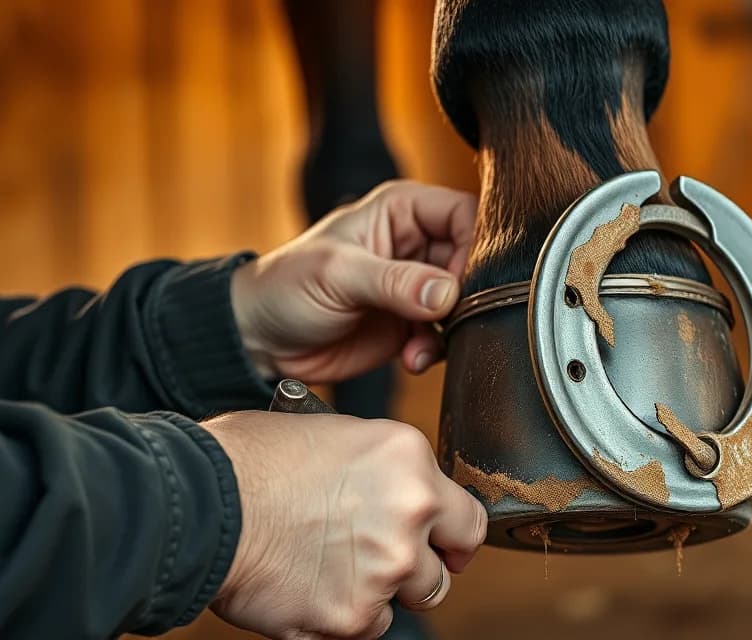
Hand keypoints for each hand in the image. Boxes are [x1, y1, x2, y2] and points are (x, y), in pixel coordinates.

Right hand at [203, 411, 487, 638]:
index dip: (452, 539)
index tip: (444, 548)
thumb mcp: (335, 436)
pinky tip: (305, 590)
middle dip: (414, 572)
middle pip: (441, 572)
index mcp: (409, 461)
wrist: (198, 502)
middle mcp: (410, 513)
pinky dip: (339, 619)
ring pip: (403, 604)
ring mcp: (385, 569)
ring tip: (326, 570)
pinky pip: (362, 630)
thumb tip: (395, 492)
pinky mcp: (350, 616)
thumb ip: (382, 472)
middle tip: (374, 563)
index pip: (468, 520)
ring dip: (375, 596)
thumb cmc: (249, 461)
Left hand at [231, 180, 476, 381]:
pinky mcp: (413, 324)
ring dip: (451, 329)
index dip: (473, 246)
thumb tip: (447, 293)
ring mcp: (417, 286)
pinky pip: (447, 334)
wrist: (260, 340)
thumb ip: (395, 282)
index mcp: (402, 211)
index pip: (464, 213)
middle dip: (466, 295)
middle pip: (474, 260)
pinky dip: (436, 350)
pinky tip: (410, 359)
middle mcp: (416, 244)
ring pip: (466, 301)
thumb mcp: (338, 275)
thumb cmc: (285, 287)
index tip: (460, 282)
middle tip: (445, 319)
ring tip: (419, 346)